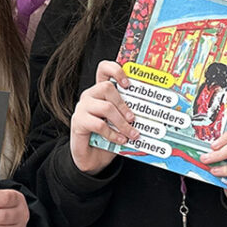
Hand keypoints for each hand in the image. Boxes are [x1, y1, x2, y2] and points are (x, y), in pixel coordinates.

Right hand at [70, 60, 138, 174]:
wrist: (92, 158)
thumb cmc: (108, 137)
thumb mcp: (121, 122)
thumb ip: (129, 112)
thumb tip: (149, 109)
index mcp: (100, 91)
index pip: (104, 69)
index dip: (115, 70)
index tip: (128, 84)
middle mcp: (90, 95)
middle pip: (107, 87)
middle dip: (124, 105)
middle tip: (134, 119)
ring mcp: (82, 108)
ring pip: (106, 107)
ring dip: (122, 122)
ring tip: (132, 133)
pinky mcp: (78, 122)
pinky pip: (99, 124)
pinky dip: (113, 133)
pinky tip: (121, 139)